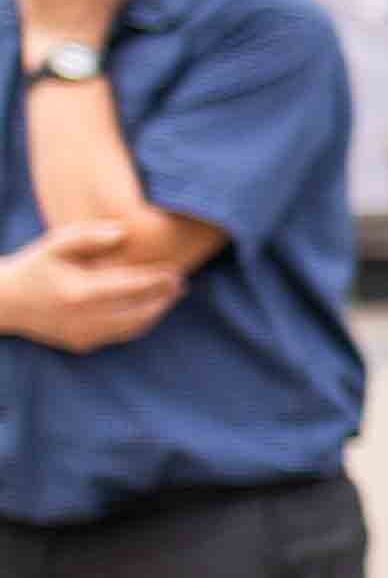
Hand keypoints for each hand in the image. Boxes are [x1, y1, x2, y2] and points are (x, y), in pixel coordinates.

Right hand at [0, 220, 182, 351]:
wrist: (5, 302)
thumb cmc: (35, 267)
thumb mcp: (55, 244)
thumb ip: (89, 235)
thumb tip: (124, 232)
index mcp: (80, 293)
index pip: (130, 287)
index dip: (156, 281)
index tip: (176, 271)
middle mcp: (84, 318)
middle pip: (139, 311)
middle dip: (163, 299)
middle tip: (180, 284)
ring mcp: (84, 335)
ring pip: (134, 328)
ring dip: (155, 312)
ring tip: (170, 295)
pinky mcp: (83, 345)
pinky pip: (120, 336)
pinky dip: (138, 322)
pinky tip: (147, 308)